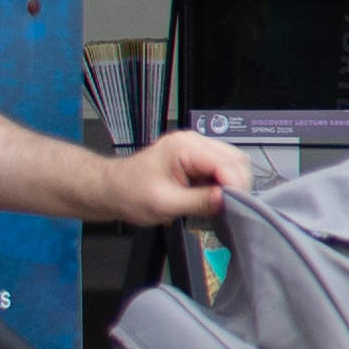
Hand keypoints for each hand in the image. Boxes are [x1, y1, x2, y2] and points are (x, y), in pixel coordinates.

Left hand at [100, 129, 251, 226]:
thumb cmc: (129, 193)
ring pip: (232, 162)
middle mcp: (192, 141)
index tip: (234, 206)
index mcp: (184, 147)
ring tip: (218, 201)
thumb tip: (226, 200)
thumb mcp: (164, 203)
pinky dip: (223, 182)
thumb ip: (199, 201)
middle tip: (228, 206)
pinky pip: (222, 166)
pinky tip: (212, 195)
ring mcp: (195, 147)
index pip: (225, 163)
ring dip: (230, 183)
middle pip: (235, 159)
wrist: (111, 190)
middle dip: (236, 184)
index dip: (234, 186)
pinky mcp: (196, 156)